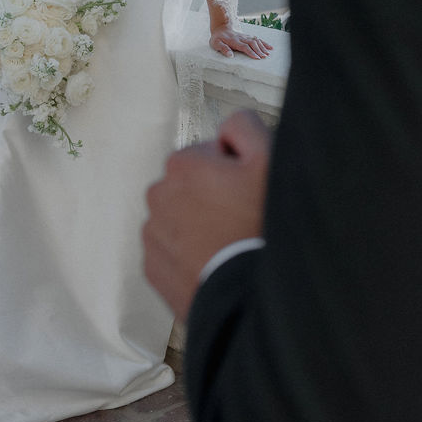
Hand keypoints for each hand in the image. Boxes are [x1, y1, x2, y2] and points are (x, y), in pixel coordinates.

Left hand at [144, 110, 271, 319]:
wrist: (250, 297)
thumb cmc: (259, 226)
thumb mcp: (268, 159)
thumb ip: (243, 124)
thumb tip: (226, 128)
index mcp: (181, 164)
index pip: (207, 155)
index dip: (231, 170)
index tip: (245, 191)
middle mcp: (158, 195)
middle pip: (190, 185)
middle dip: (211, 196)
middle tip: (240, 218)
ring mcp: (153, 234)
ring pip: (179, 217)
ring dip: (198, 225)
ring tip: (228, 244)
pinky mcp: (153, 269)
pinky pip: (171, 250)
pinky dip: (188, 254)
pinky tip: (214, 262)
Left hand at [209, 25, 272, 58]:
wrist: (221, 27)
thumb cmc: (218, 38)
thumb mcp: (216, 44)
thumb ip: (223, 49)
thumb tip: (230, 56)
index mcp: (234, 41)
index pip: (244, 46)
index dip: (251, 52)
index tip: (257, 58)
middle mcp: (241, 38)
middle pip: (252, 43)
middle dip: (259, 50)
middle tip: (264, 57)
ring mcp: (245, 36)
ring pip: (256, 40)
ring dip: (262, 47)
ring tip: (267, 54)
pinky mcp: (248, 36)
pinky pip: (257, 39)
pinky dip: (264, 43)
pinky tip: (269, 47)